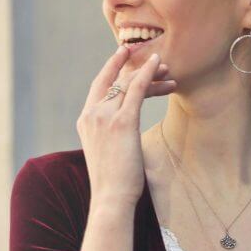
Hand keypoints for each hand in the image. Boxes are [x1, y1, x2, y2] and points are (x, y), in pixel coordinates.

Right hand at [77, 46, 175, 209]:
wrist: (110, 197)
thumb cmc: (112, 181)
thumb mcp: (106, 151)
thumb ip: (110, 135)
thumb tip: (124, 132)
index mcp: (85, 121)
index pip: (98, 87)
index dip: (110, 68)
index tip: (123, 57)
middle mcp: (91, 115)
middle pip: (112, 80)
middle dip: (128, 63)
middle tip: (145, 53)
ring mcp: (104, 117)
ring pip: (127, 83)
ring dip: (147, 71)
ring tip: (165, 67)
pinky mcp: (122, 122)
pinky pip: (136, 89)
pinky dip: (147, 74)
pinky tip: (159, 65)